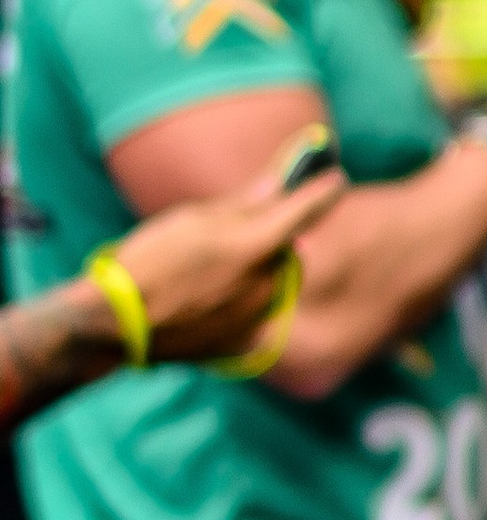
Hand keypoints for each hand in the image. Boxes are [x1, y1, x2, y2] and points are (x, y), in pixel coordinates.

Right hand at [116, 164, 348, 361]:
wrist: (117, 324)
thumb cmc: (149, 261)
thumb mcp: (192, 219)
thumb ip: (245, 204)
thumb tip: (280, 183)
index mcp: (255, 246)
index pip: (304, 212)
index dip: (323, 192)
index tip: (336, 177)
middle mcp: (267, 284)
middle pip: (285, 251)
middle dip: (268, 240)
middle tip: (229, 237)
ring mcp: (259, 317)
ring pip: (271, 283)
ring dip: (253, 272)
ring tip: (203, 273)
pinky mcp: (248, 342)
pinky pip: (255, 311)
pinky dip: (239, 301)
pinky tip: (202, 300)